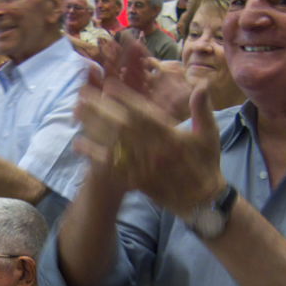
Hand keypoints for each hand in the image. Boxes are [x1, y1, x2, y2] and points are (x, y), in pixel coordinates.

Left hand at [74, 59, 224, 215]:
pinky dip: (94, 155)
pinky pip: (111, 166)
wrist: (203, 201)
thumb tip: (202, 84)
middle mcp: (155, 152)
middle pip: (122, 126)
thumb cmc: (206, 163)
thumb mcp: (209, 134)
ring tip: (77, 112)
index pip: (144, 114)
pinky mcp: (136, 181)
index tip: (109, 85)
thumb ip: (202, 108)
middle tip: (84, 94)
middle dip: (101, 108)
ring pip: (114, 144)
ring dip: (93, 127)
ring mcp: (144, 168)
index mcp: (172, 137)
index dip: (125, 99)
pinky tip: (79, 144)